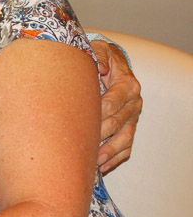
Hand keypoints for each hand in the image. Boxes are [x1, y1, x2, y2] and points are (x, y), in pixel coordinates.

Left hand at [91, 40, 141, 172]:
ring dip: (109, 152)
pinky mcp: (130, 127)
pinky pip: (127, 147)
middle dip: (99, 135)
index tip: (81, 124)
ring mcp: (133, 117)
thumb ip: (98, 54)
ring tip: (94, 163)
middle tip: (81, 146)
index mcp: (128, 85)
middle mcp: (134, 103)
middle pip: (116, 123)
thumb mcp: (99, 49)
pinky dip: (115, 158)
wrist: (113, 64)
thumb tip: (100, 67)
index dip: (97, 114)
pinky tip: (102, 167)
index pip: (112, 103)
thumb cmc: (101, 58)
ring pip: (124, 139)